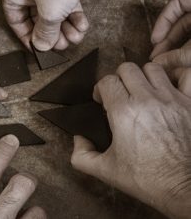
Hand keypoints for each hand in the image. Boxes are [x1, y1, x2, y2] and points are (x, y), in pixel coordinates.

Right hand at [3, 0, 122, 50]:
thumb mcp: (49, 12)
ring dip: (65, 29)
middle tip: (61, 45)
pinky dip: (74, 17)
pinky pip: (66, 7)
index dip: (27, 37)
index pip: (16, 21)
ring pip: (54, 15)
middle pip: (37, 21)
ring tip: (75, 37)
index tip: (38, 49)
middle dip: (52, 35)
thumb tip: (41, 46)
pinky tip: (82, 26)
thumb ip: (44, 33)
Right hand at [71, 62, 190, 218]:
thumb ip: (82, 156)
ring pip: (152, 68)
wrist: (184, 189)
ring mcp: (171, 99)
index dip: (100, 89)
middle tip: (120, 93)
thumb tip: (78, 138)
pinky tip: (169, 87)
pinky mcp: (190, 103)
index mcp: (123, 112)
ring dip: (143, 76)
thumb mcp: (106, 171)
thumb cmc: (148, 179)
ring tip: (142, 90)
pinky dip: (176, 76)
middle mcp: (146, 100)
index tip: (102, 100)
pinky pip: (186, 76)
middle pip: (127, 68)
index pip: (106, 81)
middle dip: (118, 78)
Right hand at [149, 0, 190, 96]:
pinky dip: (185, 55)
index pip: (179, 2)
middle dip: (168, 41)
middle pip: (182, 24)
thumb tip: (159, 65)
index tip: (156, 38)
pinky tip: (176, 66)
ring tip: (164, 66)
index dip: (164, 18)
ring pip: (190, 37)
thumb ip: (180, 57)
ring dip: (176, 50)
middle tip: (157, 58)